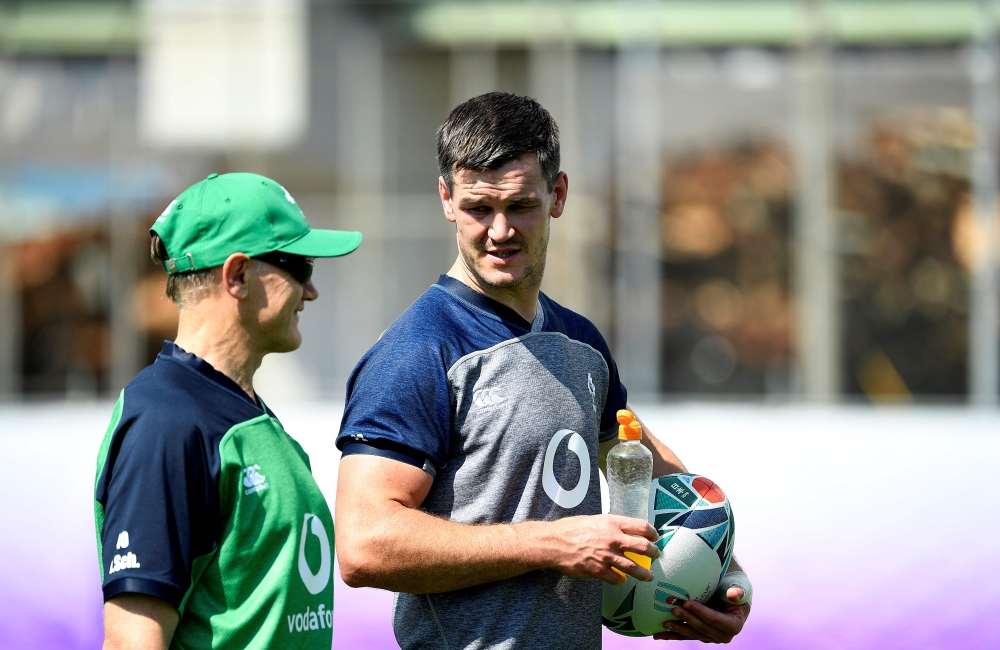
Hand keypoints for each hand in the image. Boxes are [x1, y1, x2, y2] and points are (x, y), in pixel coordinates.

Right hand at [543, 514, 658, 584]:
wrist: (554, 542)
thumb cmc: (571, 528)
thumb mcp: (594, 519)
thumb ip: (610, 525)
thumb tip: (622, 530)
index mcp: (612, 523)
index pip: (641, 526)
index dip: (652, 532)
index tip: (655, 537)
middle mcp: (613, 538)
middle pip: (642, 547)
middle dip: (653, 553)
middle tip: (655, 555)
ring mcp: (607, 556)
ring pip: (633, 567)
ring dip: (644, 574)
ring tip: (649, 576)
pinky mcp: (599, 570)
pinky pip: (616, 579)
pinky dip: (621, 580)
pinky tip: (622, 580)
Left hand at [653, 590, 750, 642]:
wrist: (731, 595)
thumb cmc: (735, 589)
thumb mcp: (740, 588)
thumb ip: (737, 592)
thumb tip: (733, 594)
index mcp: (733, 625)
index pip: (714, 619)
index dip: (701, 612)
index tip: (687, 604)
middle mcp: (722, 635)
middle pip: (702, 628)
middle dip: (687, 620)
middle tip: (673, 610)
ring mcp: (710, 637)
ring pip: (692, 634)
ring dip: (677, 629)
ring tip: (664, 624)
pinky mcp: (700, 635)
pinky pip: (685, 635)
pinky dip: (671, 635)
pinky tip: (658, 635)